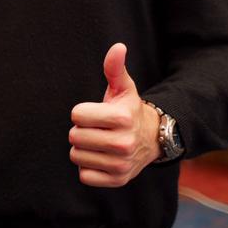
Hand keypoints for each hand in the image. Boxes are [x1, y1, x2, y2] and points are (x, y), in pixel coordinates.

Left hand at [69, 43, 159, 186]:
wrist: (152, 139)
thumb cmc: (129, 110)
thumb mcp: (124, 88)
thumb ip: (115, 68)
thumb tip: (118, 47)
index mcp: (122, 118)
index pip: (77, 116)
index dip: (83, 113)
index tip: (96, 114)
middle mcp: (124, 143)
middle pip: (74, 137)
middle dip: (82, 131)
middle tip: (97, 129)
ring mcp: (121, 164)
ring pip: (76, 156)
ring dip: (84, 149)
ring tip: (100, 143)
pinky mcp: (117, 180)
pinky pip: (84, 176)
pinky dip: (89, 168)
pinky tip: (101, 158)